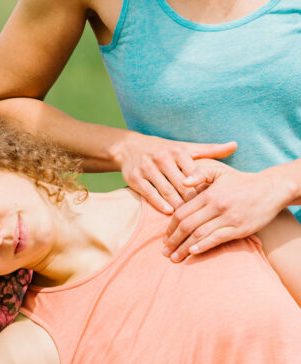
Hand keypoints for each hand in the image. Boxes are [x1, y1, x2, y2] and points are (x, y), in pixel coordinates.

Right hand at [112, 133, 236, 214]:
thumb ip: (211, 149)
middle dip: (194, 201)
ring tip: (189, 219)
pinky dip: (160, 204)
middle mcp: (162, 158)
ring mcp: (147, 168)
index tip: (216, 202)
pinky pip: (150, 193)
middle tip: (205, 216)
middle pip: (182, 185)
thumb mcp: (186, 147)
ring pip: (167, 190)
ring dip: (178, 206)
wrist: (129, 147)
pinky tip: (169, 212)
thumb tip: (235, 145)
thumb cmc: (164, 149)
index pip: (196, 174)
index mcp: (178, 151)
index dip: (206, 189)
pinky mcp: (134, 177)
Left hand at [162, 160, 289, 261]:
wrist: (270, 189)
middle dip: (173, 240)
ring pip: (200, 234)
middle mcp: (216, 206)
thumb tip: (182, 182)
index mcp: (208, 194)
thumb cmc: (240, 181)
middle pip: (188, 225)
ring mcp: (228, 218)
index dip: (170, 226)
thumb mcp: (218, 172)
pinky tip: (193, 252)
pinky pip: (218, 239)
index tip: (164, 237)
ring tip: (175, 257)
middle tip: (164, 251)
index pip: (182, 212)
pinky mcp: (240, 229)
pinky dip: (204, 246)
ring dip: (185, 247)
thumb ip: (199, 174)